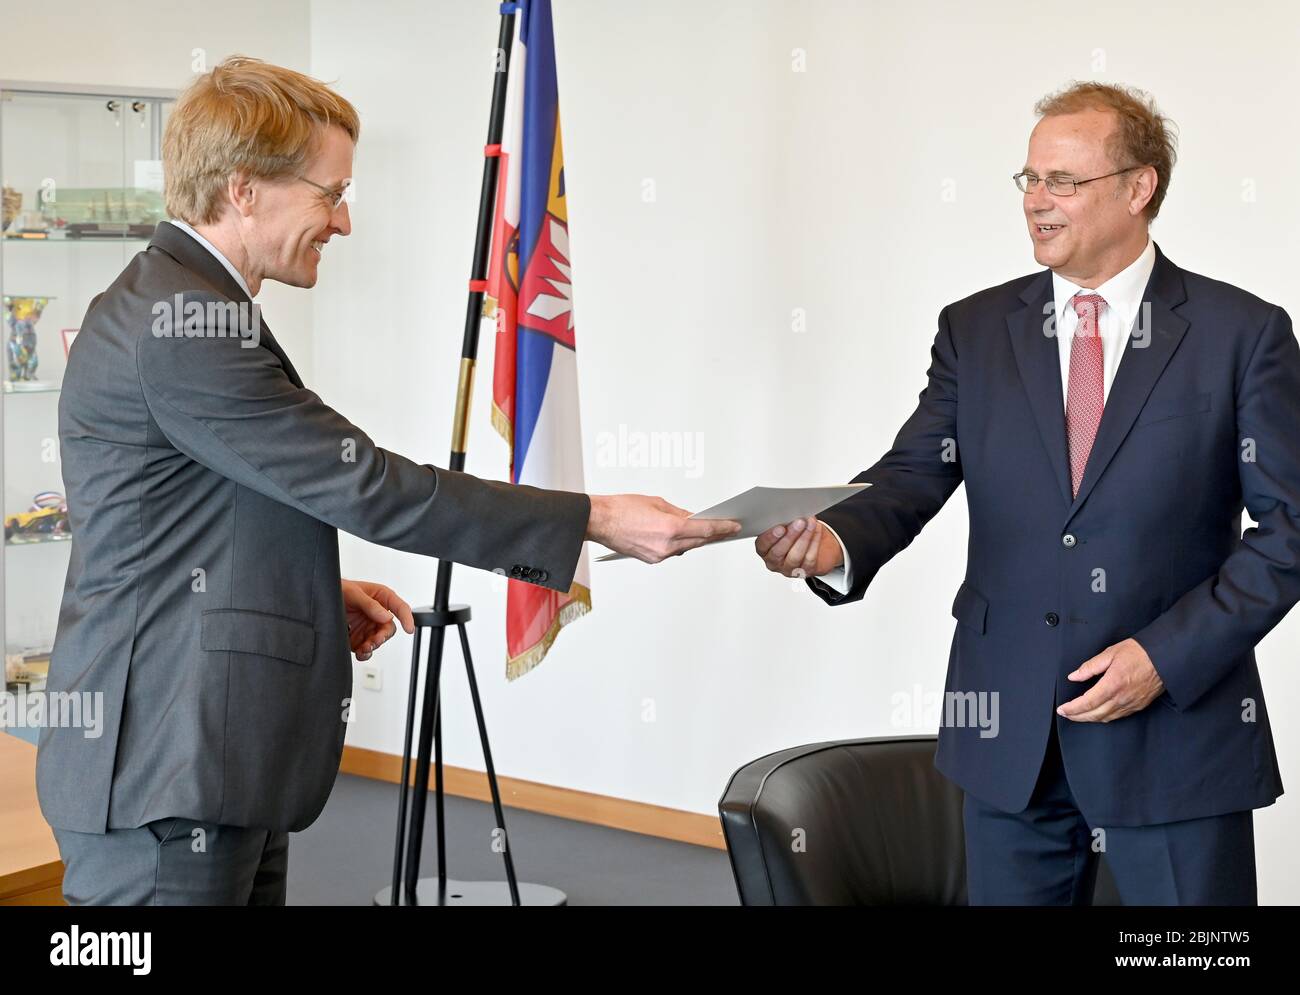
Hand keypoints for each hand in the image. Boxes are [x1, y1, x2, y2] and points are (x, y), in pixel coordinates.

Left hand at [342, 579, 414, 660]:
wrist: (319, 601)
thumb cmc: (338, 590)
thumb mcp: (353, 593)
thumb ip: (370, 605)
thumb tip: (386, 616)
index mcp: (381, 598)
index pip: (400, 608)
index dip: (407, 618)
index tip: (409, 629)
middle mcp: (377, 613)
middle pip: (389, 629)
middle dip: (383, 637)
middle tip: (375, 641)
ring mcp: (368, 627)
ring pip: (379, 641)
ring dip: (373, 646)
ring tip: (364, 649)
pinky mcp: (359, 638)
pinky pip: (366, 649)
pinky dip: (365, 653)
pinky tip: (361, 653)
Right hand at [586, 494, 740, 562]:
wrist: (600, 521)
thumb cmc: (622, 508)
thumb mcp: (657, 503)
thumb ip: (679, 513)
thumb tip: (694, 518)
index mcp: (669, 528)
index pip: (704, 529)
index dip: (722, 527)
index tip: (734, 526)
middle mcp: (666, 546)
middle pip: (698, 541)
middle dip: (714, 534)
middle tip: (727, 528)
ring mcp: (658, 555)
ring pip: (686, 547)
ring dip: (697, 539)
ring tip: (708, 531)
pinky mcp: (651, 559)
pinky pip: (672, 551)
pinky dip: (680, 544)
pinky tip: (685, 536)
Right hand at [755, 516, 843, 578]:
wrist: (812, 547)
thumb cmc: (793, 534)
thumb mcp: (784, 526)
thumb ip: (781, 521)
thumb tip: (788, 512)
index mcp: (764, 550)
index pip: (762, 545)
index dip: (770, 537)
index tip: (780, 527)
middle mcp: (774, 562)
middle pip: (778, 552)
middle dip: (790, 536)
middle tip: (799, 522)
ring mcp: (789, 569)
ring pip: (795, 556)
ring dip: (804, 538)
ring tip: (810, 524)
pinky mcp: (805, 571)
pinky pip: (810, 558)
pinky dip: (815, 542)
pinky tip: (817, 530)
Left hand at [1057, 637, 1164, 721]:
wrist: (1166, 658)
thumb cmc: (1140, 653)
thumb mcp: (1110, 653)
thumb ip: (1090, 667)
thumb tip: (1074, 676)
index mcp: (1112, 684)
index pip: (1087, 703)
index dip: (1072, 709)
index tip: (1061, 709)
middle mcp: (1122, 698)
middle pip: (1094, 715)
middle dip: (1077, 716)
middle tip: (1065, 713)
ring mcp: (1131, 704)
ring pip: (1106, 718)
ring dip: (1090, 719)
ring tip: (1078, 715)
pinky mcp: (1138, 706)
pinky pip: (1117, 716)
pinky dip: (1104, 717)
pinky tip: (1097, 713)